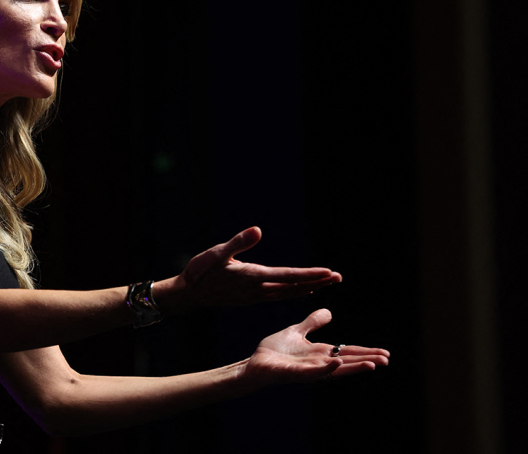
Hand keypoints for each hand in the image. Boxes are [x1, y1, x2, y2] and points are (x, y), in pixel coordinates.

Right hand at [168, 227, 341, 310]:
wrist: (188, 294)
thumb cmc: (200, 270)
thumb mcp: (216, 253)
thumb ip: (238, 242)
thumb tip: (258, 230)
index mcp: (252, 277)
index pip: (288, 276)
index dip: (310, 275)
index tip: (329, 273)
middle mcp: (258, 289)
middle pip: (293, 287)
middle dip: (317, 282)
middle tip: (339, 278)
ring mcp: (255, 296)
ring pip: (288, 293)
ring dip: (309, 288)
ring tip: (327, 283)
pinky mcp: (252, 298)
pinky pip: (279, 296)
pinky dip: (294, 292)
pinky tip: (302, 290)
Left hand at [241, 309, 389, 386]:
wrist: (254, 362)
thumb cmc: (274, 351)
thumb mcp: (297, 331)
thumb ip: (312, 323)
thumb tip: (330, 312)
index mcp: (319, 353)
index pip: (347, 351)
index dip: (365, 352)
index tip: (385, 353)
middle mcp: (317, 363)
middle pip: (347, 361)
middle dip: (366, 360)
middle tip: (387, 360)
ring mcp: (308, 370)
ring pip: (335, 369)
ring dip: (353, 367)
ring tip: (373, 365)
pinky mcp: (295, 374)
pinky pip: (313, 372)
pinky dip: (326, 368)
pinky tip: (337, 363)